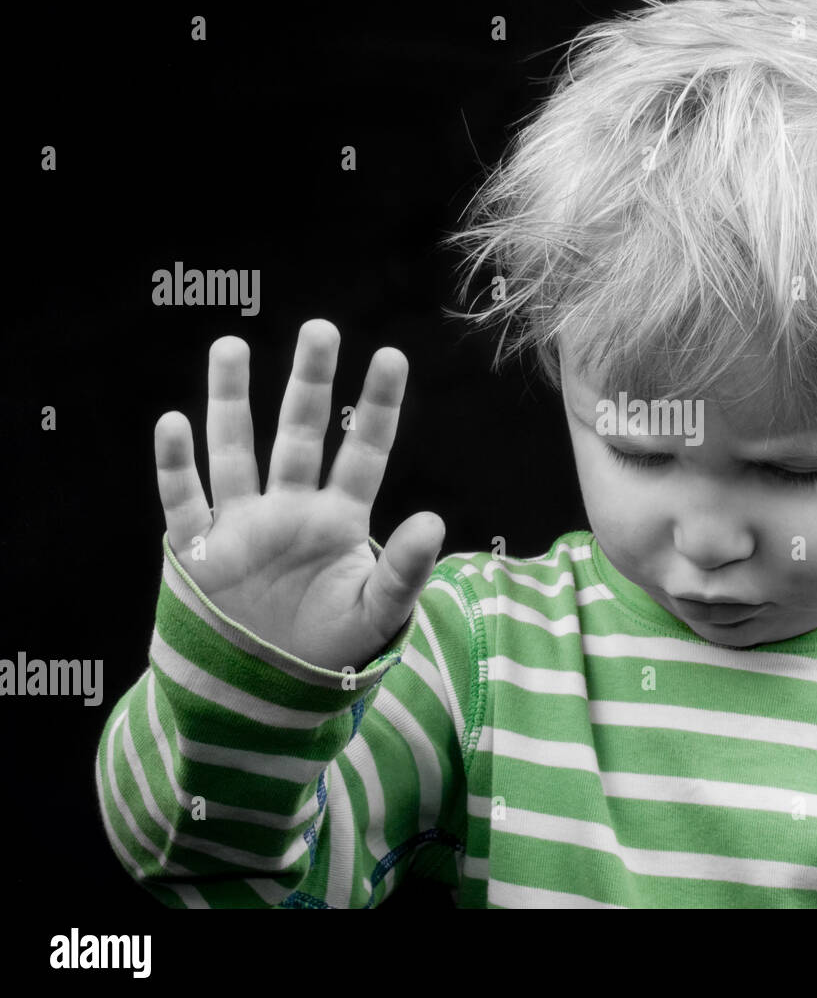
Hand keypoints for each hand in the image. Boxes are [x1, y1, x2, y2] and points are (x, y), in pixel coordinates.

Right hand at [153, 318, 444, 670]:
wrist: (266, 695)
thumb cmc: (330, 651)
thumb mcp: (376, 614)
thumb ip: (405, 571)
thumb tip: (435, 521)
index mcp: (340, 521)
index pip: (362, 452)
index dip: (376, 406)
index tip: (391, 355)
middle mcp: (291, 510)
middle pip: (299, 434)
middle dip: (308, 382)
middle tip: (319, 328)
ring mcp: (242, 526)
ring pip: (235, 450)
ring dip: (229, 401)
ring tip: (231, 345)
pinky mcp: (198, 553)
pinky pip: (184, 501)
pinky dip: (176, 465)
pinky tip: (173, 422)